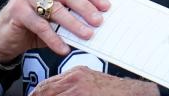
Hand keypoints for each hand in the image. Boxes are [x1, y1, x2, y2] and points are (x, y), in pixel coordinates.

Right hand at [0, 0, 109, 73]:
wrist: (5, 35)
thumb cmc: (36, 22)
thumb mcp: (56, 13)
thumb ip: (72, 10)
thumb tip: (99, 18)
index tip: (106, 7)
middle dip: (85, 7)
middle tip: (98, 21)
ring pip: (54, 8)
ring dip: (73, 24)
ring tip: (87, 35)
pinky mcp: (15, 10)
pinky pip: (39, 26)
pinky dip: (54, 38)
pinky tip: (64, 48)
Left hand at [30, 66, 159, 95]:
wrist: (133, 93)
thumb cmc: (115, 90)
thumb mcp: (91, 80)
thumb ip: (73, 84)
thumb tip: (59, 92)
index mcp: (75, 74)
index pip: (45, 85)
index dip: (36, 94)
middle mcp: (73, 81)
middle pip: (43, 92)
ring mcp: (77, 92)